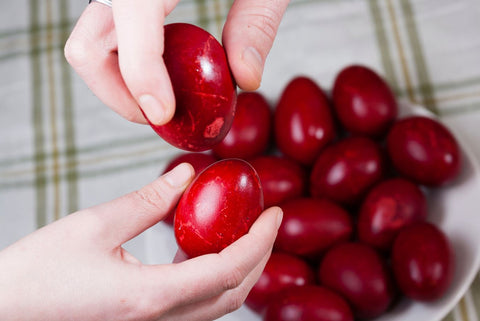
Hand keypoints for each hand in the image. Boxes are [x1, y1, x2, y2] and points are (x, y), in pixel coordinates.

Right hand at [0, 163, 281, 320]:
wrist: (5, 314)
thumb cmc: (36, 276)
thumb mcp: (94, 226)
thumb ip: (149, 200)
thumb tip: (187, 175)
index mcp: (149, 297)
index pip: (227, 271)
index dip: (259, 241)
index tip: (274, 213)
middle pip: (233, 293)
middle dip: (259, 255)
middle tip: (267, 219)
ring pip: (219, 303)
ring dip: (241, 267)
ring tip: (245, 230)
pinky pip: (196, 305)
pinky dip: (214, 276)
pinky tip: (206, 248)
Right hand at [64, 0, 289, 125]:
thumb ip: (256, 22)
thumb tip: (245, 79)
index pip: (130, 17)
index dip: (140, 74)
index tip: (164, 113)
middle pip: (86, 45)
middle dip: (120, 93)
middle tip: (162, 114)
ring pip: (90, 45)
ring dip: (121, 83)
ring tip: (166, 97)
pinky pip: (108, 35)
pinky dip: (129, 63)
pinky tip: (164, 69)